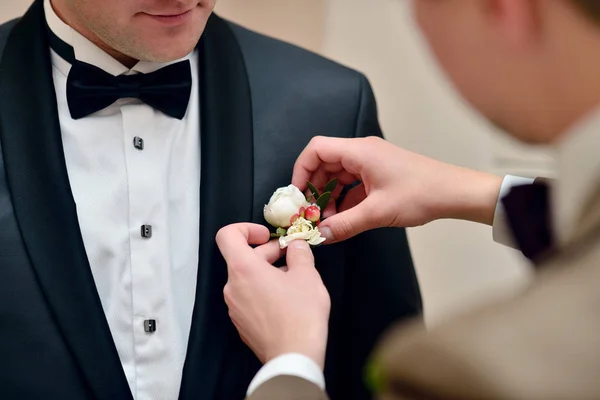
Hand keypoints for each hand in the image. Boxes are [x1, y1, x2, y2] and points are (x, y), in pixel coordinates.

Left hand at [216, 223, 330, 368]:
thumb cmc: (300, 316)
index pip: (227, 235)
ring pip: (247, 279)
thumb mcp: (307, 275)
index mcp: (243, 269)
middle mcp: (232, 287)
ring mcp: (234, 307)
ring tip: (293, 278)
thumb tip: (296, 246)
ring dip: (267, 272)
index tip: (267, 235)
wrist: (293, 357)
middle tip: (292, 256)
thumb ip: (299, 253)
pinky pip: (249, 297)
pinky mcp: (242, 323)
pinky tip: (287, 299)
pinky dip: (263, 291)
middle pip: (242, 258)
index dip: (246, 228)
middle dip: (267, 252)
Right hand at [293, 136, 502, 242]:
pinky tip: (345, 219)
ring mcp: (372, 163)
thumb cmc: (420, 194)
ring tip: (329, 220)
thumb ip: (345, 224)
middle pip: (325, 163)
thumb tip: (320, 235)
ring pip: (338, 175)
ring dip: (330, 196)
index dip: (301, 170)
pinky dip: (344, 199)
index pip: (317, 149)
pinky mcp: (379, 174)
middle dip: (315, 188)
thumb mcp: (378, 212)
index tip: (297, 194)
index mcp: (360, 152)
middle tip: (311, 212)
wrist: (454, 193)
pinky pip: (352, 183)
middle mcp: (363, 152)